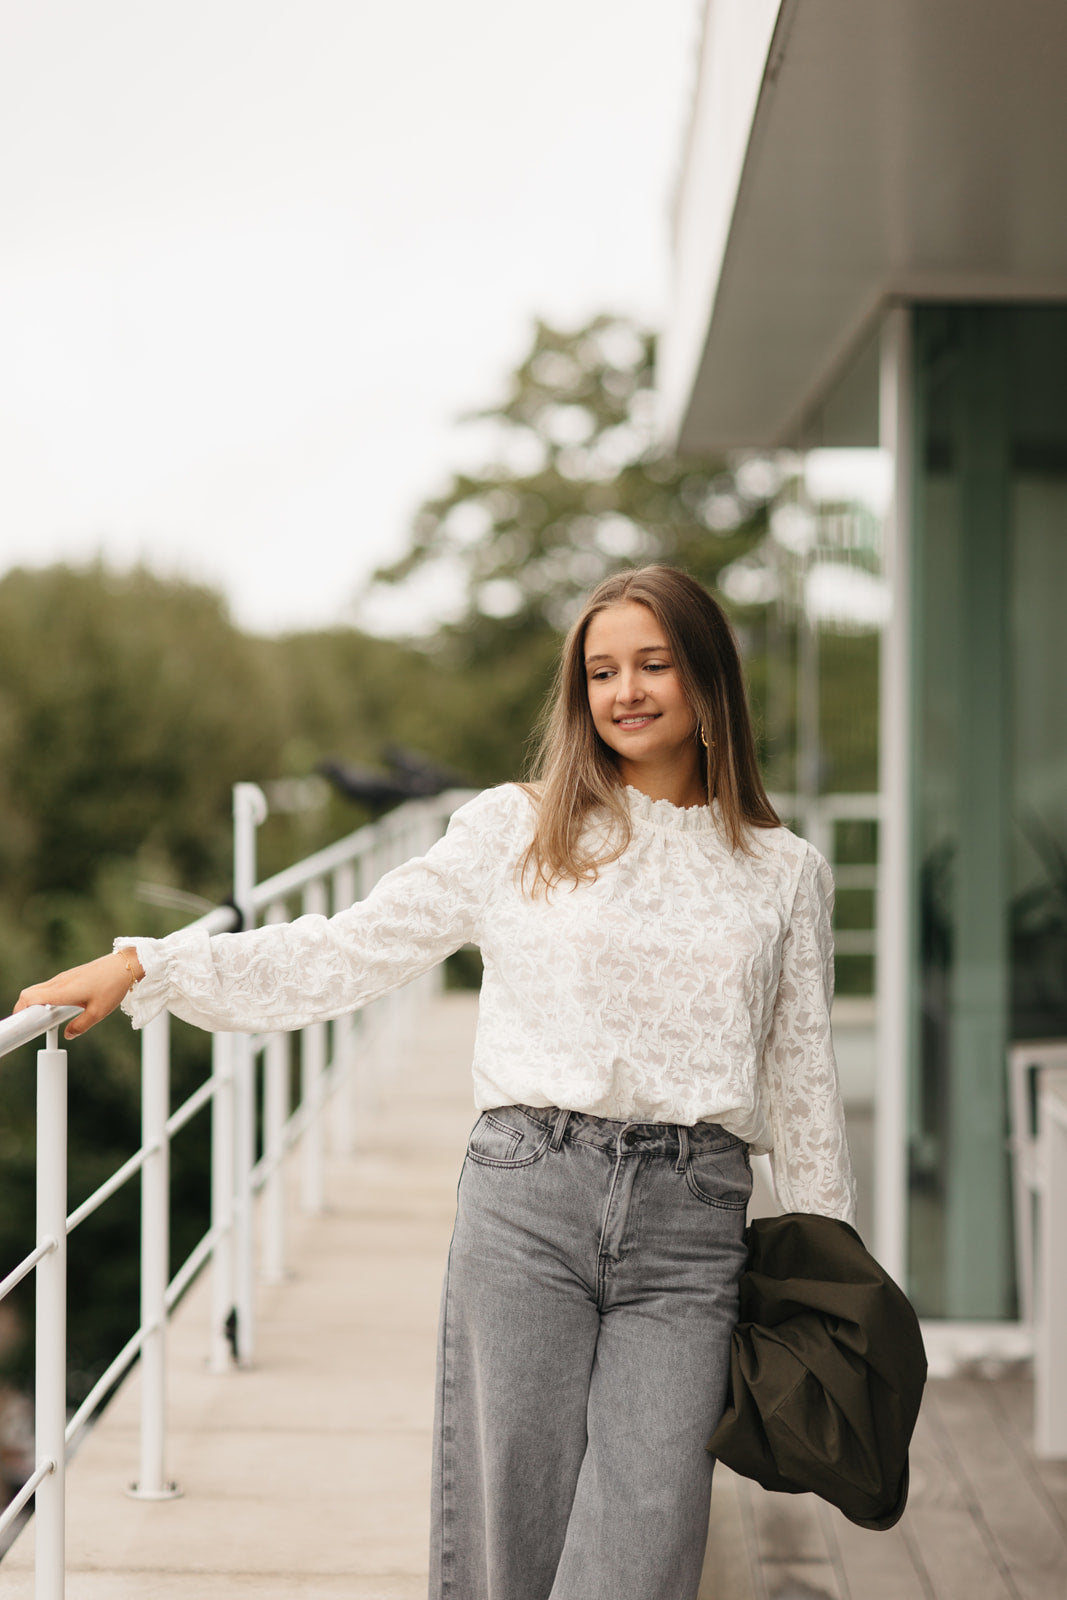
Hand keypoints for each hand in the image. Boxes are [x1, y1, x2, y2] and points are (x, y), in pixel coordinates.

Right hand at [14, 950, 143, 1038]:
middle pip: (29, 993)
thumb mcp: (98, 1013)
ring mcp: (64, 977)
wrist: (126, 965)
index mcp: (62, 991)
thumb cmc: (113, 986)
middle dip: (24, 1009)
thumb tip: (68, 1034)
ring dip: (35, 1003)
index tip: (19, 1024)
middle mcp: (59, 982)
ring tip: (41, 1020)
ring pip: (39, 989)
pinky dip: (45, 998)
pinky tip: (56, 1009)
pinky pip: (50, 987)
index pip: (29, 998)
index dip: (19, 1011)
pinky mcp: (70, 976)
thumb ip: (80, 1026)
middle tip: (29, 1025)